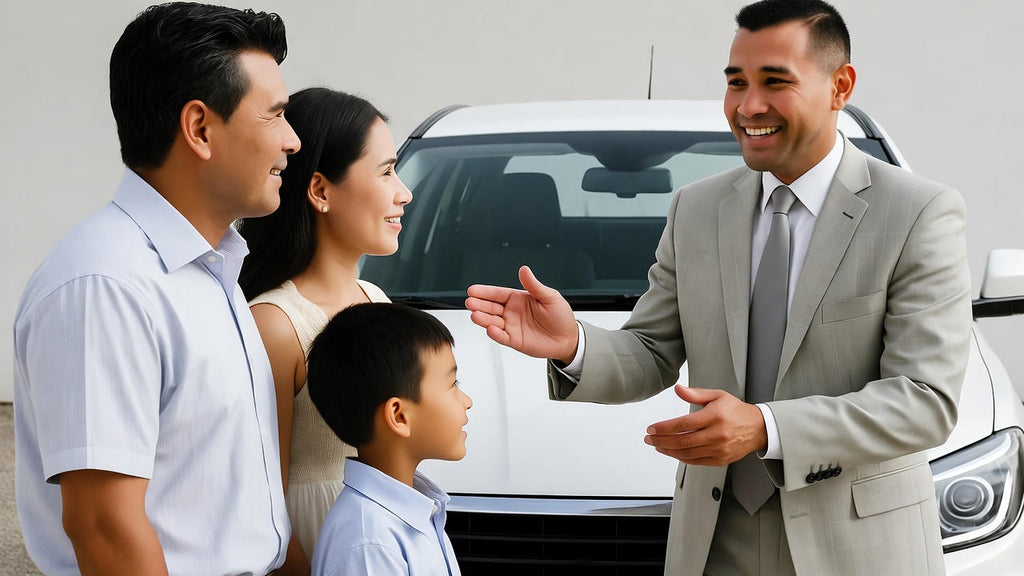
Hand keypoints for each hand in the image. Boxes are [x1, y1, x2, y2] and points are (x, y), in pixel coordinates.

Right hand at [465, 266, 578, 363]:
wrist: (568, 338)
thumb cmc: (560, 316)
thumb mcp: (549, 296)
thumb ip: (534, 285)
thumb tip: (524, 270)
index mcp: (518, 299)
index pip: (497, 293)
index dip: (485, 292)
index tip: (473, 290)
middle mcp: (511, 312)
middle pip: (490, 307)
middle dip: (479, 304)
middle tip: (470, 302)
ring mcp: (511, 326)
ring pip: (492, 322)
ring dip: (483, 319)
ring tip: (475, 315)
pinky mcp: (514, 340)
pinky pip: (502, 336)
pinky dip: (495, 334)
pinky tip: (490, 329)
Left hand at [643, 385, 767, 465]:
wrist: (758, 428)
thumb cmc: (737, 411)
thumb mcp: (717, 396)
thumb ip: (696, 394)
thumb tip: (678, 389)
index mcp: (715, 417)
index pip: (683, 424)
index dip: (664, 427)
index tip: (652, 428)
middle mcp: (717, 435)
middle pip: (682, 441)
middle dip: (661, 440)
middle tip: (649, 438)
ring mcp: (719, 449)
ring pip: (687, 453)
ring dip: (668, 450)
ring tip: (657, 445)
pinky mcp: (720, 460)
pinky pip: (696, 461)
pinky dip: (681, 458)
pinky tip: (672, 452)